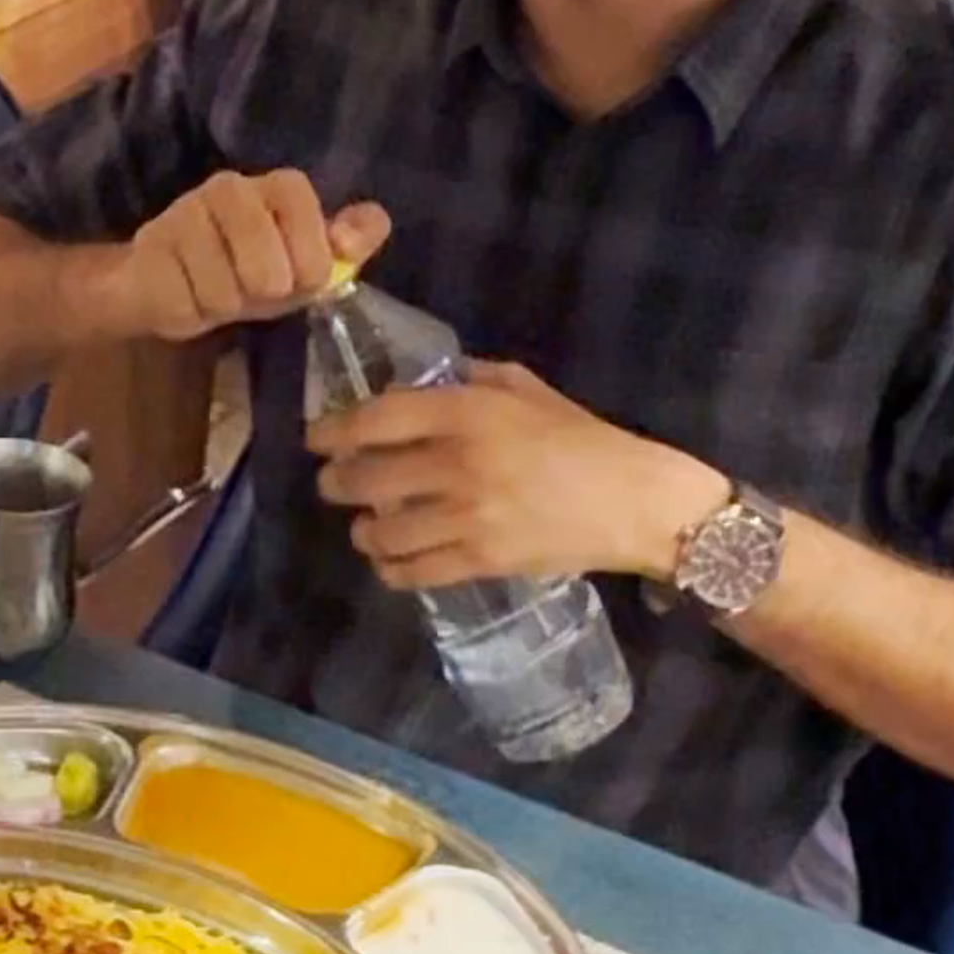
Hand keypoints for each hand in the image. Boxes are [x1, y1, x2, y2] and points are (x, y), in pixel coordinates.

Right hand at [114, 168, 388, 344]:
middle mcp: (227, 187)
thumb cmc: (248, 270)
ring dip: (224, 306)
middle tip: (253, 288)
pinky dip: (191, 314)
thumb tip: (363, 231)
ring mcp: (182, 213)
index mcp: (273, 186)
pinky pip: (185, 303)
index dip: (308, 252)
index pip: (299, 200)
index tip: (303, 279)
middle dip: (264, 292)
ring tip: (217, 292)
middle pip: (264, 263)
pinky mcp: (148, 248)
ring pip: (223, 290)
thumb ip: (349, 241)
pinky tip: (187, 296)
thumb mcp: (306, 261)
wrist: (169, 284)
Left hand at [311, 362, 717, 598]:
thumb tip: (427, 383)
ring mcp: (468, 517)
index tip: (318, 438)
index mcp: (468, 411)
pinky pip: (412, 572)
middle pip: (365, 477)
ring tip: (367, 527)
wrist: (635, 501)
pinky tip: (392, 560)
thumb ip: (474, 381)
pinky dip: (391, 568)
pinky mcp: (482, 561)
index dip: (333, 430)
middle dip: (337, 483)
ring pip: (382, 531)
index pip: (376, 419)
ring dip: (364, 530)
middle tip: (335, 485)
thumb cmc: (584, 439)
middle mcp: (458, 462)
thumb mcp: (528, 389)